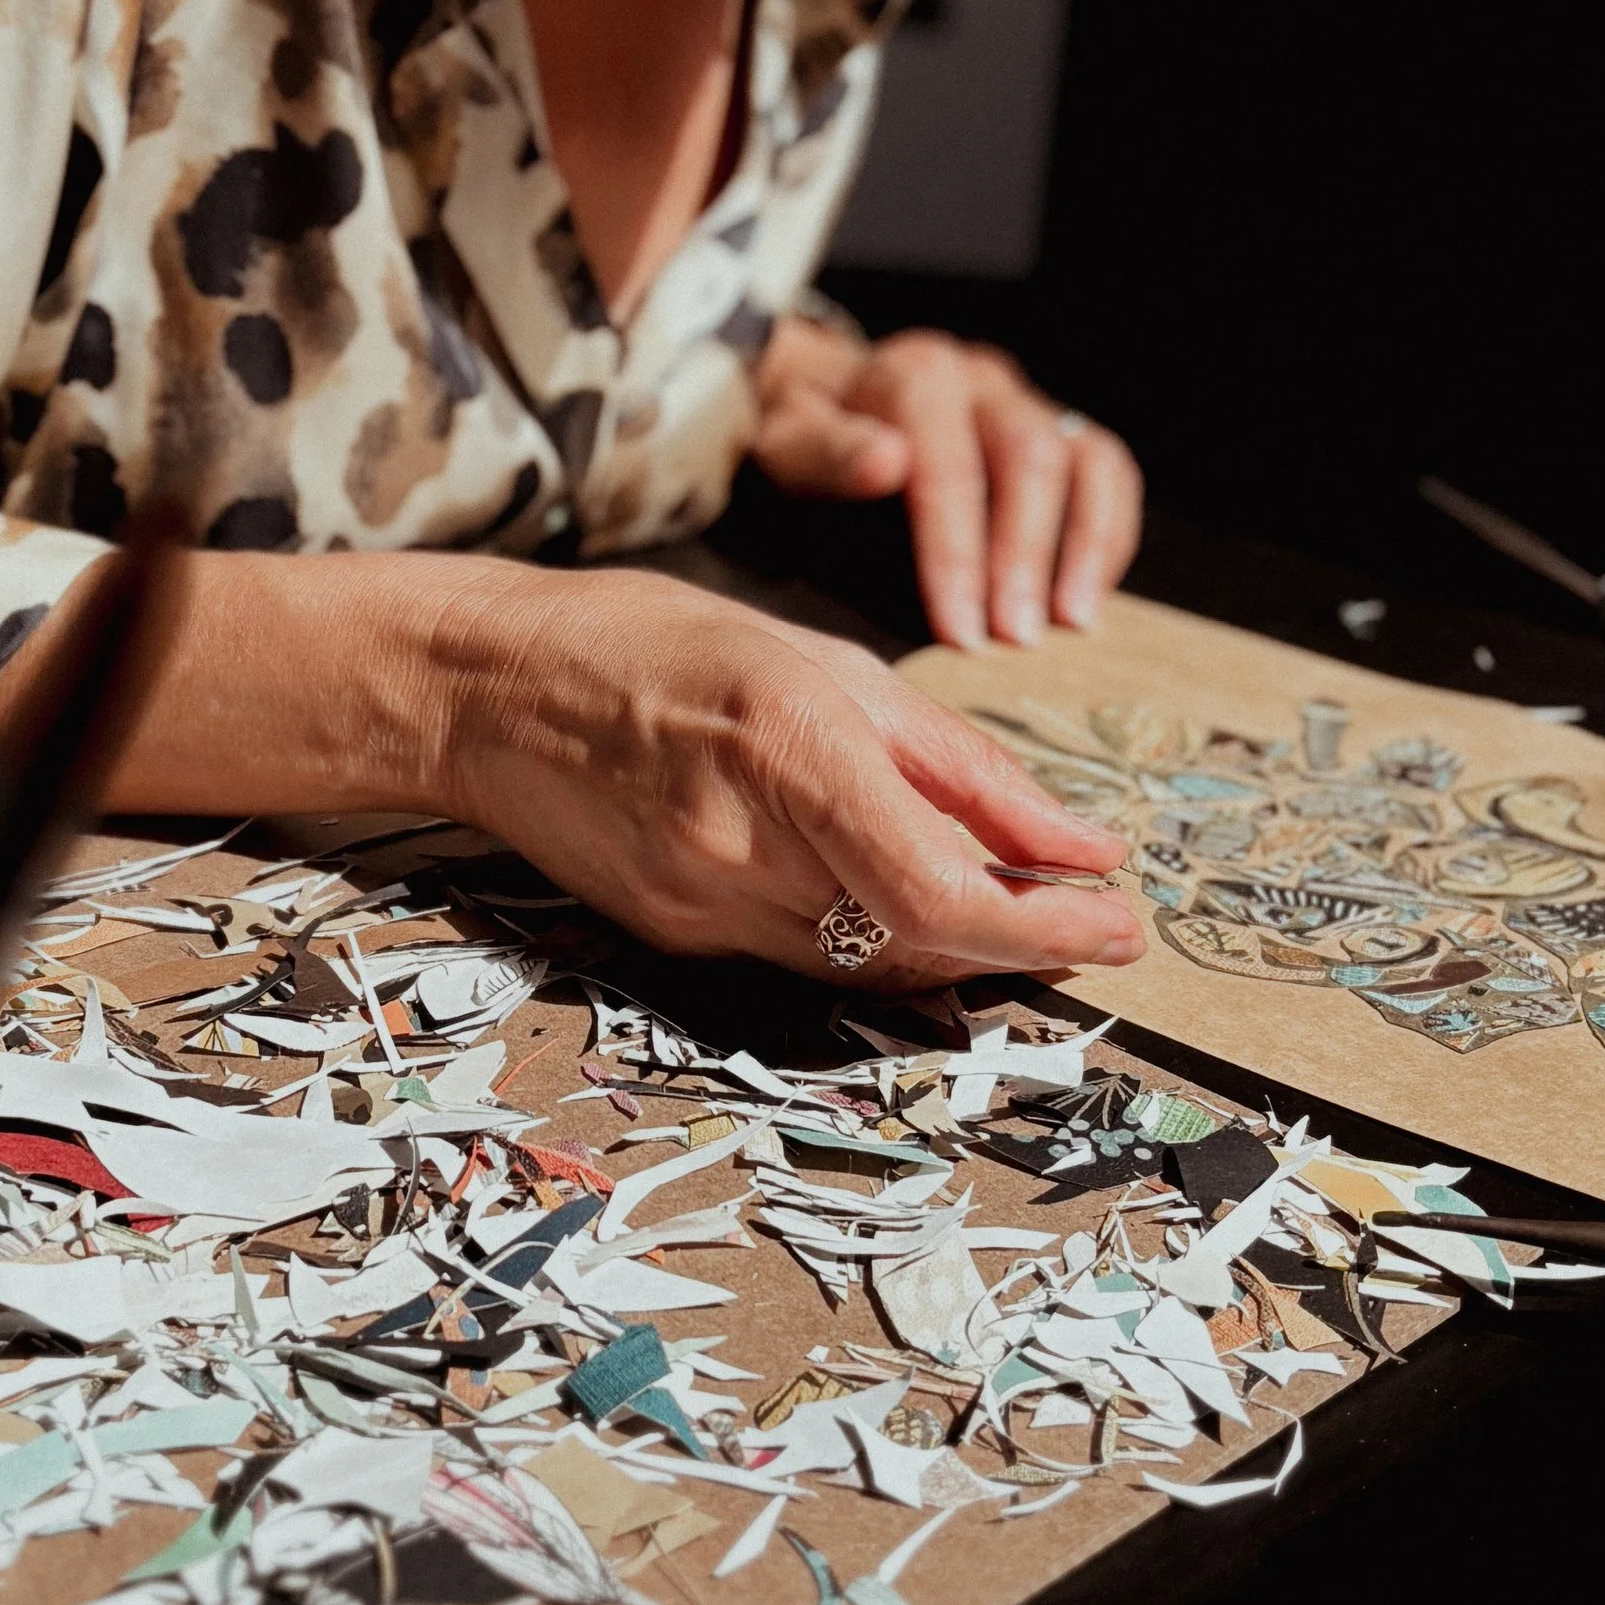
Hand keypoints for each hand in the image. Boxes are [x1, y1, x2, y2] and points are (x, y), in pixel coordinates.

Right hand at [436, 564, 1141, 987]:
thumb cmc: (652, 642)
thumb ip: (960, 762)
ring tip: (1005, 896)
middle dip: (1021, 937)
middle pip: (922, 941)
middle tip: (1084, 907)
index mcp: (788, 749)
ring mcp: (702, 906)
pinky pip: (809, 957)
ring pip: (872, 962)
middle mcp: (742, 846)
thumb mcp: (828, 661)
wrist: (482, 692)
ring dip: (956, 942)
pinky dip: (874, 933)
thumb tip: (1077, 842)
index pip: (940, 893)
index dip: (1047, 928)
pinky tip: (894, 890)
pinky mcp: (677, 937)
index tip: (1121, 923)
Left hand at [750, 321, 1141, 649]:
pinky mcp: (1058, 427)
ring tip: (1072, 624)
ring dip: (1085, 546)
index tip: (960, 632)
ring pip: (1085, 460)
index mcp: (916, 376)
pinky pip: (1107, 472)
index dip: (957, 553)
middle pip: (1030, 458)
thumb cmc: (805, 435)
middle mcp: (981, 381)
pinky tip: (1086, 599)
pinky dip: (1106, 535)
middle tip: (1016, 638)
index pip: (948, 466)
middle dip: (1025, 557)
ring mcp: (1026, 401)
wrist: (827, 392)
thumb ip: (828, 451)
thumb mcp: (788, 440)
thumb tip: (889, 460)